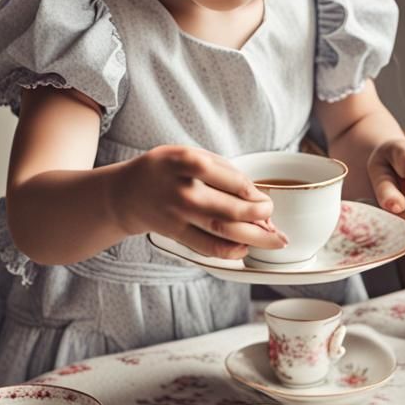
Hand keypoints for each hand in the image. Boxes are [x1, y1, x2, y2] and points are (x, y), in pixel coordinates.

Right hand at [116, 145, 287, 259]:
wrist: (127, 193)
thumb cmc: (167, 169)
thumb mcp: (189, 153)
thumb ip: (222, 169)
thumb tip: (256, 195)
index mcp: (186, 163)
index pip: (231, 180)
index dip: (254, 191)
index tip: (263, 195)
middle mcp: (182, 191)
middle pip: (230, 210)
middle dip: (261, 216)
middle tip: (271, 214)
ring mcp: (178, 215)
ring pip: (224, 231)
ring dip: (255, 237)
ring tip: (276, 239)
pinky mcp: (177, 234)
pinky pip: (209, 248)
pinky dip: (232, 250)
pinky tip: (245, 247)